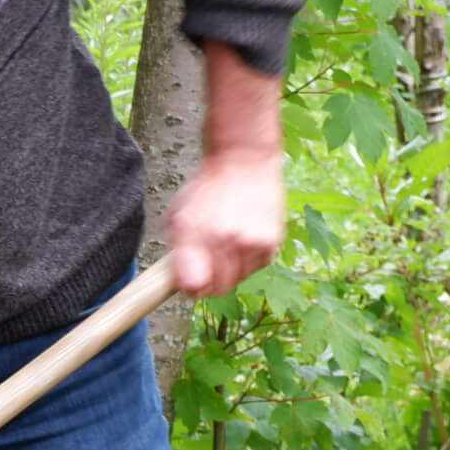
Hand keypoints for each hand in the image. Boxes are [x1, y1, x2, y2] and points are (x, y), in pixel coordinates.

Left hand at [167, 146, 283, 298]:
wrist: (243, 161)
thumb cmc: (207, 190)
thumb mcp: (179, 217)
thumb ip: (177, 254)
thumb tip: (186, 287)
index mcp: (196, 234)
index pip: (193, 286)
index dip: (189, 287)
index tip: (188, 281)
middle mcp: (226, 240)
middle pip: (217, 289)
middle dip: (208, 280)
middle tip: (206, 260)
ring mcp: (252, 242)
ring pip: (238, 280)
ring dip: (230, 270)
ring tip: (225, 244)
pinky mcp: (272, 241)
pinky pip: (256, 267)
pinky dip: (248, 260)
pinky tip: (242, 238)